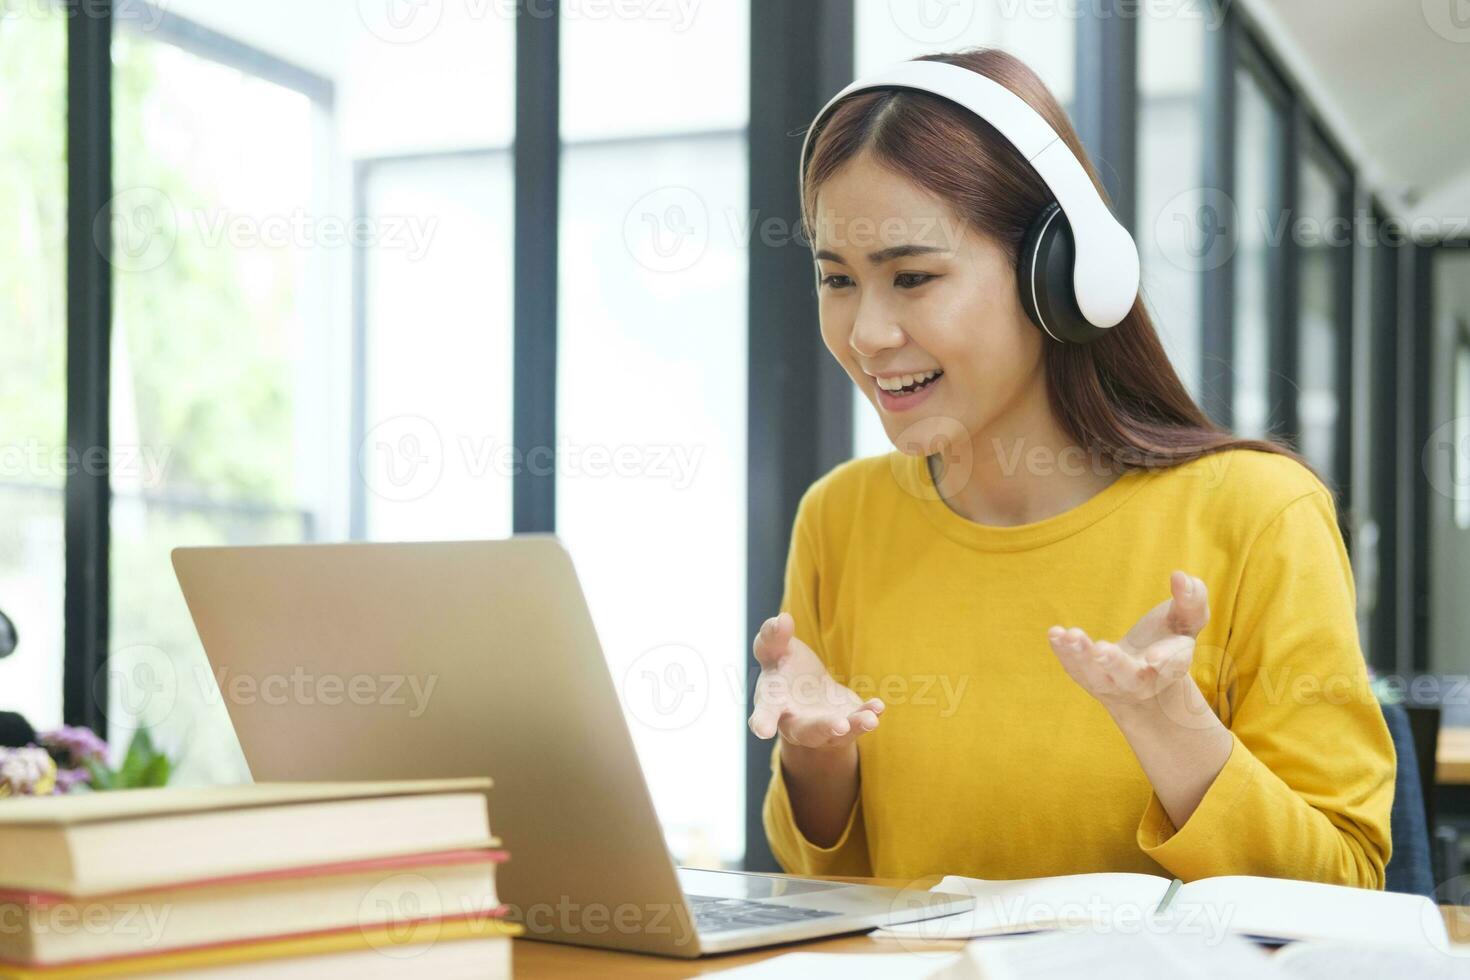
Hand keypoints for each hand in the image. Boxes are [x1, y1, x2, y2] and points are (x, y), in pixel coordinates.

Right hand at [747, 612, 883, 749]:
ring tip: (870, 720)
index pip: (765, 712)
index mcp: (773, 703)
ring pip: (837, 733)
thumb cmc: (783, 668)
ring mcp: (823, 726)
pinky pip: (858, 723)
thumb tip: (783, 619)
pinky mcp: (846, 721)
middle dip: (822, 728)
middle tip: (838, 725)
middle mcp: (796, 721)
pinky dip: (868, 715)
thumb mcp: (774, 650)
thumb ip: (773, 636)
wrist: (804, 691)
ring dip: (854, 726)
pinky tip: (878, 706)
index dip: (762, 721)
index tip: (762, 730)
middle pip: (807, 731)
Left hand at [1047, 570, 1210, 712]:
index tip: (1154, 657)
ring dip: (1082, 657)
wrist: (1146, 674)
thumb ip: (1192, 599)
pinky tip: (1055, 633)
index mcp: (1172, 666)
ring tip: (1072, 636)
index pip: (1173, 664)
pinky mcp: (1088, 678)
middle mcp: (1142, 681)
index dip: (1166, 660)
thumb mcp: (1187, 619)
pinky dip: (1064, 653)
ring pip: (1096, 676)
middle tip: (1102, 650)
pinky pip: (1074, 668)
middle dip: (1115, 664)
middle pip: (1129, 678)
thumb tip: (1181, 577)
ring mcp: (1112, 684)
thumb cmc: (1169, 637)